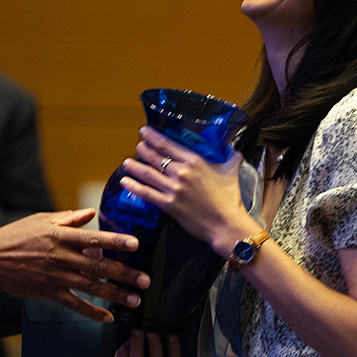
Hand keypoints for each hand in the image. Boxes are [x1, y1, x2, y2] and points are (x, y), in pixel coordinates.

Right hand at [0, 209, 149, 322]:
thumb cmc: (16, 235)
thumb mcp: (41, 220)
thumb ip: (68, 219)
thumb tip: (91, 215)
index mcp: (61, 237)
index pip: (94, 239)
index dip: (116, 242)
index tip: (136, 245)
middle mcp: (61, 257)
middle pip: (99, 267)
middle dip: (125, 274)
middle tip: (146, 281)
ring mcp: (55, 277)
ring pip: (91, 287)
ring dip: (115, 295)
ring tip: (135, 300)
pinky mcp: (48, 292)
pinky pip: (74, 304)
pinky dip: (92, 312)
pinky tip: (108, 317)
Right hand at [110, 330, 223, 356]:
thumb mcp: (150, 354)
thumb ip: (138, 346)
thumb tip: (131, 323)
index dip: (119, 356)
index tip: (124, 340)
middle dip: (136, 344)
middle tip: (137, 328)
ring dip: (153, 343)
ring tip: (153, 328)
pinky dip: (172, 347)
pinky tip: (172, 335)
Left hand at [119, 127, 254, 256]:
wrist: (226, 224)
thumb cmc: (229, 199)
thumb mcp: (231, 171)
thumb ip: (231, 156)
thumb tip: (231, 147)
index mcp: (194, 161)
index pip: (168, 145)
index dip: (153, 137)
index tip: (145, 132)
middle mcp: (181, 173)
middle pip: (155, 157)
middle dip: (143, 149)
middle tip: (138, 145)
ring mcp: (173, 189)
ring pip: (148, 173)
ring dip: (134, 166)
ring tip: (127, 162)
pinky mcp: (169, 205)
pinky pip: (147, 193)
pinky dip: (134, 187)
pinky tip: (125, 182)